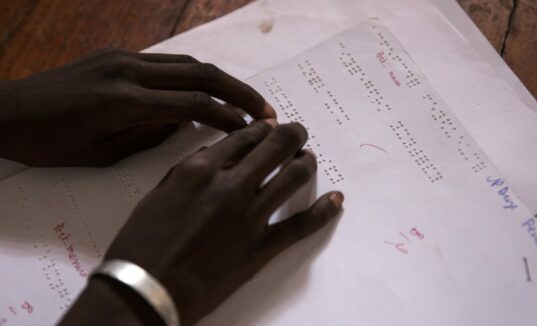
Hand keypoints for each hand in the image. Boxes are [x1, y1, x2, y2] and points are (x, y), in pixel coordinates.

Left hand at [0, 48, 274, 165]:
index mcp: (125, 102)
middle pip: (200, 73)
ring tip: (246, 100)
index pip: (195, 103)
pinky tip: (207, 90)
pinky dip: (193, 75)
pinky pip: (166, 62)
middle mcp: (129, 71)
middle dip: (239, 91)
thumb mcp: (103, 154)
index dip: (231, 116)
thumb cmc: (51, 144)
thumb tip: (185, 122)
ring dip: (221, 80)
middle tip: (268, 109)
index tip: (257, 128)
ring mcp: (123, 58)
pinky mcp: (117, 54)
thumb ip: (149, 136)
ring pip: (187, 63)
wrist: (8, 111)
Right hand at [62, 121, 343, 324]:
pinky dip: (324, 210)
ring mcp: (249, 216)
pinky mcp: (261, 247)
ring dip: (306, 162)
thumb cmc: (143, 243)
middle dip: (292, 134)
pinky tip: (336, 199)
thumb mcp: (161, 193)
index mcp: (201, 169)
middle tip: (297, 133)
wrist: (145, 289)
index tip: (270, 127)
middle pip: (276, 145)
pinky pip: (300, 225)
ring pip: (293, 176)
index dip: (262, 128)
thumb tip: (217, 157)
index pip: (245, 136)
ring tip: (307, 159)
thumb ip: (191, 171)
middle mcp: (230, 185)